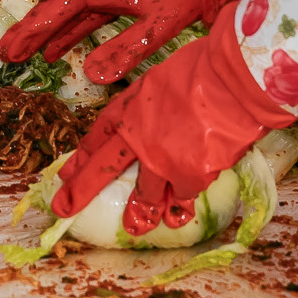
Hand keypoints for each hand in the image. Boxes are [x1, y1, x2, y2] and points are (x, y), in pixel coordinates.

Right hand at [0, 0, 241, 83]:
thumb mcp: (159, 23)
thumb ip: (126, 49)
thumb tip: (90, 75)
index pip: (59, 8)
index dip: (34, 30)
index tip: (12, 50)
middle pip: (56, 8)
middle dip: (31, 31)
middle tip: (5, 54)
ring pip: (69, 12)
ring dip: (47, 33)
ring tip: (23, 55)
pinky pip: (87, 17)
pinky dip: (71, 33)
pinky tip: (59, 51)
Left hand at [51, 18, 297, 235]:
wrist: (234, 82)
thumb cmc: (206, 69)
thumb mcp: (165, 78)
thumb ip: (156, 102)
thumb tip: (161, 111)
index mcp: (130, 107)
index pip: (99, 136)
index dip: (83, 156)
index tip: (68, 173)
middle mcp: (138, 137)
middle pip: (103, 169)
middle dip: (81, 191)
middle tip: (63, 208)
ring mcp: (160, 160)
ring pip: (144, 194)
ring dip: (139, 213)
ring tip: (135, 228)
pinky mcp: (187, 177)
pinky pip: (181, 197)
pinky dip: (181, 207)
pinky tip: (179, 218)